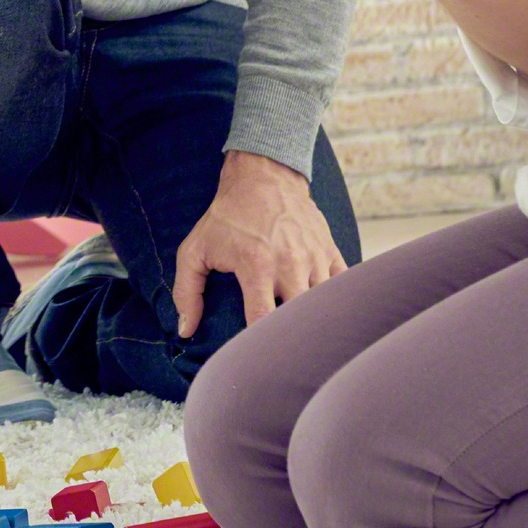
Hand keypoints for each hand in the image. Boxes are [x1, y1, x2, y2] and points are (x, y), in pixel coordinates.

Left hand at [173, 151, 346, 336]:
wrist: (263, 175)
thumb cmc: (227, 216)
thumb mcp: (196, 248)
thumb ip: (187, 291)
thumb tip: (184, 330)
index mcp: (256, 265)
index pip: (263, 321)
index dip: (258, 342)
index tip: (251, 353)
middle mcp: (290, 263)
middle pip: (299, 318)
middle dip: (289, 336)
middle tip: (278, 349)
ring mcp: (315, 257)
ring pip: (323, 305)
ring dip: (312, 320)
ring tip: (300, 334)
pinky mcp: (330, 251)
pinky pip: (343, 286)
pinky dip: (335, 301)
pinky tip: (324, 312)